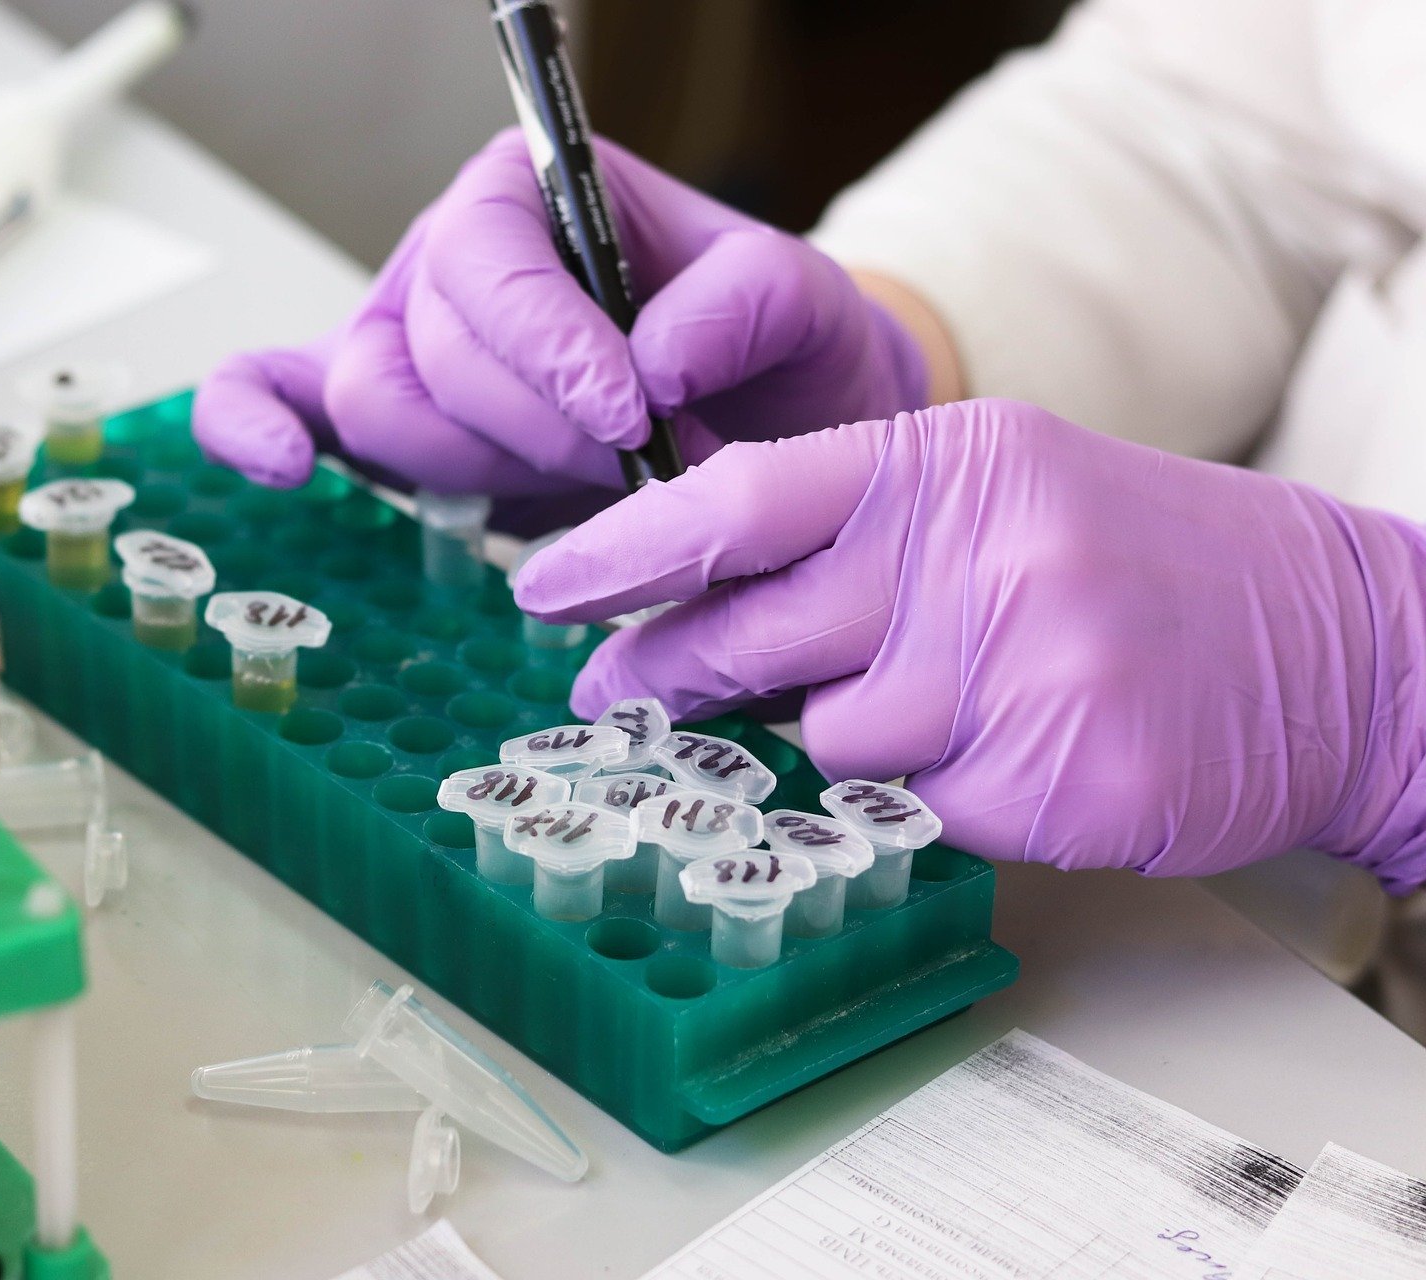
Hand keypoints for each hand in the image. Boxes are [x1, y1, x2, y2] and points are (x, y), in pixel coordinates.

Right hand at [193, 129, 927, 509]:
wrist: (769, 431)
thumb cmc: (771, 355)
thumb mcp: (801, 304)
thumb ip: (747, 300)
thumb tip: (654, 355)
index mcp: (528, 196)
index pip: (486, 259)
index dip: (547, 344)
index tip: (630, 411)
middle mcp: (450, 264)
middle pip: (430, 352)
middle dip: (539, 428)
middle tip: (638, 455)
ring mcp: (405, 343)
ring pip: (381, 412)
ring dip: (488, 467)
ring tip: (586, 473)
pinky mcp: (386, 424)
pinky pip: (274, 398)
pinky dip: (254, 425)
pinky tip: (286, 469)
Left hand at [512, 399, 1425, 883]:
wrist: (1342, 641)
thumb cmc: (1141, 563)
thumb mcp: (999, 496)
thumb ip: (855, 538)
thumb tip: (700, 605)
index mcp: (946, 462)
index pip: (739, 497)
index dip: (624, 548)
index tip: (545, 587)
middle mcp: (973, 553)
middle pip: (752, 632)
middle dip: (666, 671)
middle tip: (616, 692)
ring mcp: (1018, 666)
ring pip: (831, 737)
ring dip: (850, 738)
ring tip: (946, 703)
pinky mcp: (1054, 773)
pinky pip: (918, 807)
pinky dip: (938, 793)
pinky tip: (1013, 752)